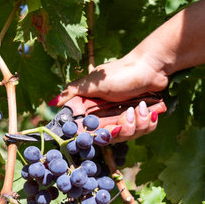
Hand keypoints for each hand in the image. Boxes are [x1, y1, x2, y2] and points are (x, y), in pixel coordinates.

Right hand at [49, 55, 167, 141]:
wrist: (151, 66)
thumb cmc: (121, 73)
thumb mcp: (94, 82)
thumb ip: (73, 92)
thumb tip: (53, 102)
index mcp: (97, 110)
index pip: (94, 133)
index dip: (102, 135)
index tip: (110, 129)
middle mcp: (110, 116)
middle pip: (114, 137)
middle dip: (124, 128)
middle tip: (128, 112)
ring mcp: (127, 117)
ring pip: (131, 135)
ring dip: (138, 123)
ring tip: (141, 107)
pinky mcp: (142, 117)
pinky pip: (145, 130)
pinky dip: (148, 121)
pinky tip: (148, 109)